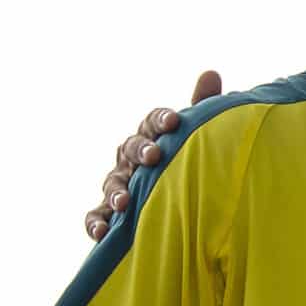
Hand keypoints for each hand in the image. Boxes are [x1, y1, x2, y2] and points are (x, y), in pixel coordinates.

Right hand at [84, 71, 221, 240]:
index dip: (161, 120)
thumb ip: (202, 108)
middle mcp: (131, 159)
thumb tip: (210, 72)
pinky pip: (95, 217)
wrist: (183, 207)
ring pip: (112, 183)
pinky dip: (95, 223)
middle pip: (130, 148)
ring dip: (116, 191)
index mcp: (152, 137)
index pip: (152, 122)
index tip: (174, 121)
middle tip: (154, 156)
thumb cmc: (189, 164)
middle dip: (140, 151)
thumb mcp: (198, 138)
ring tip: (125, 201)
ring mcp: (118, 185)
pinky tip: (102, 233)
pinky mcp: (108, 214)